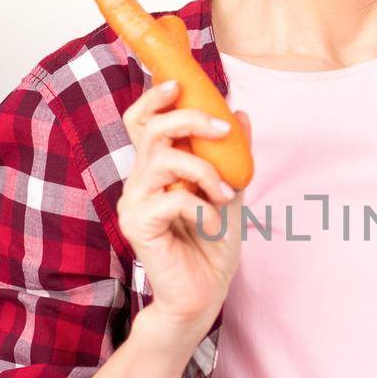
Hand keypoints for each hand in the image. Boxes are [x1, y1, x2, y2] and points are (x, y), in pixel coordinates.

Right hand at [117, 77, 249, 348]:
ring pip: (163, 159)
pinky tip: (212, 225)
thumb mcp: (231, 192)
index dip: (155, 97)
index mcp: (156, 169)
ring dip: (203, 170)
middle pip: (152, 128)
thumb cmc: (213, 246)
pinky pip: (171, 198)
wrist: (204, 294)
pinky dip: (201, 207)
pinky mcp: (138, 226)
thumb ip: (232, 156)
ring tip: (223, 194)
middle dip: (190, 119)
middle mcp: (139, 181)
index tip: (180, 83)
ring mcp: (134, 203)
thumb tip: (242, 114)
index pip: (142, 121)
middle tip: (224, 129)